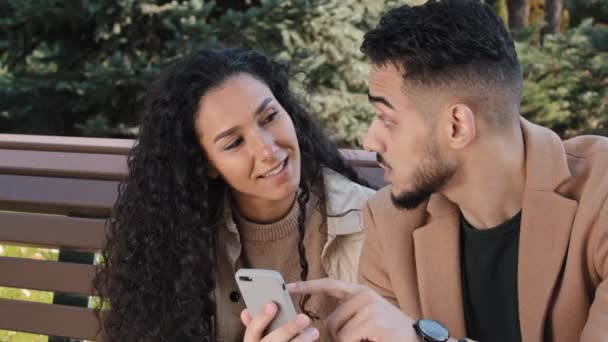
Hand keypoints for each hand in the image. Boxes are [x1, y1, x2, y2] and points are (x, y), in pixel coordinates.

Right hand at [241, 302, 319, 341]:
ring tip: (314, 332)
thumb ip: (257, 326)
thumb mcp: (258, 339)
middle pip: (271, 341)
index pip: (252, 330)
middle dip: (287, 329)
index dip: (261, 317)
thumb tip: (246, 311)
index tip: (272, 304)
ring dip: (301, 340)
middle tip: (304, 318)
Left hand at [288, 278, 417, 341]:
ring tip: (367, 339)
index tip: (288, 286)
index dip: (308, 286)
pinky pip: (347, 339)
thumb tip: (322, 325)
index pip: (330, 285)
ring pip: (338, 332)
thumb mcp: (368, 319)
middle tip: (358, 340)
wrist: (418, 340)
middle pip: (330, 320)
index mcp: (360, 292)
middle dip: (338, 337)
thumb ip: (348, 315)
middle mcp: (363, 294)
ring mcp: (368, 305)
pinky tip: (371, 341)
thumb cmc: (390, 334)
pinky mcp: (371, 319)